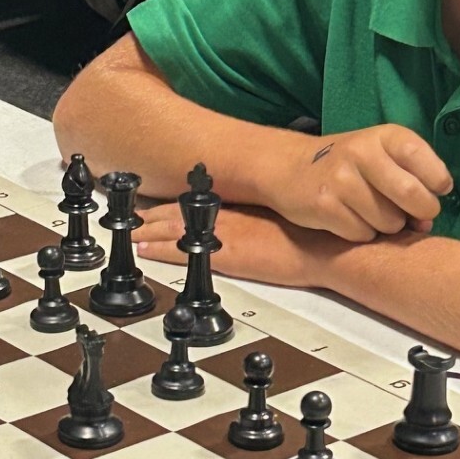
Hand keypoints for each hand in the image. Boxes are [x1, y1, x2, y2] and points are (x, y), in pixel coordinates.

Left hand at [136, 203, 337, 287]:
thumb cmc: (316, 235)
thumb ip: (267, 217)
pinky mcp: (224, 257)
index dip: (174, 202)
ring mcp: (224, 236)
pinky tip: (145, 251)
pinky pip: (182, 253)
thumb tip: (262, 220)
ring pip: (175, 230)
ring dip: (150, 230)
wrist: (328, 248)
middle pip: (180, 212)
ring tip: (131, 230)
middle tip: (131, 213)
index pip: (199, 202)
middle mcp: (228, 216)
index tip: (155, 201)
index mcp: (243, 206)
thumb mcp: (288, 217)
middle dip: (154, 213)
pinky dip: (160, 251)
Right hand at [262, 125, 451, 240]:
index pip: (424, 160)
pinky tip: (350, 220)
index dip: (437, 183)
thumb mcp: (382, 156)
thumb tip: (426, 224)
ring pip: (389, 221)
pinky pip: (362, 234)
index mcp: (385, 136)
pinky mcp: (323, 205)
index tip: (435, 192)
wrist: (291, 168)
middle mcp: (362, 152)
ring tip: (372, 213)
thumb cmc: (350, 166)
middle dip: (420, 213)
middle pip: (412, 195)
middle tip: (411, 215)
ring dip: (388, 226)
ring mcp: (340, 179)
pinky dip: (362, 234)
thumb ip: (411, 181)